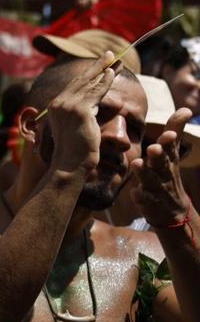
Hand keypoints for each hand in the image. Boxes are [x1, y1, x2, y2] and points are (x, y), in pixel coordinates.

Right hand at [43, 52, 114, 173]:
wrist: (69, 166)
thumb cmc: (73, 154)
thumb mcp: (73, 130)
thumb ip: (79, 117)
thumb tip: (92, 110)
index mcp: (55, 107)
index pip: (74, 86)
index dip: (88, 75)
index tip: (99, 66)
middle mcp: (59, 103)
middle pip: (80, 79)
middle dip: (96, 66)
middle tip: (107, 54)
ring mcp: (68, 105)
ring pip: (89, 83)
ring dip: (103, 69)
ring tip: (114, 59)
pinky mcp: (80, 110)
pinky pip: (96, 92)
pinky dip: (105, 81)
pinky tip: (112, 73)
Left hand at [132, 107, 194, 226]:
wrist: (172, 211)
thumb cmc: (167, 174)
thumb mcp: (172, 153)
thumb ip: (175, 131)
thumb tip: (185, 109)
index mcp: (169, 160)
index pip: (170, 149)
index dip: (169, 142)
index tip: (169, 133)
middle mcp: (164, 173)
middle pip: (162, 164)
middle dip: (158, 156)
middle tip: (153, 148)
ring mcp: (157, 188)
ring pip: (150, 180)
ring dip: (144, 172)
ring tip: (136, 164)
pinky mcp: (148, 203)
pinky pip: (144, 200)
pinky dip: (140, 196)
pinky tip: (135, 193)